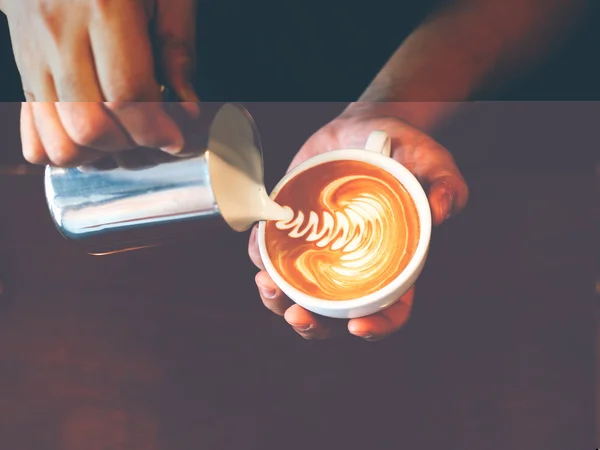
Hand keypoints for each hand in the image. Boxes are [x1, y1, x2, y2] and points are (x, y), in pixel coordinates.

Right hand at [2, 0, 199, 166]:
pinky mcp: (21, 65)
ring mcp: (31, 50)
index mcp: (103, 6)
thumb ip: (178, 47)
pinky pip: (32, 131)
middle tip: (157, 136)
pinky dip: (65, 148)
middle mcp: (58, 31)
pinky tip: (94, 139)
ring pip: (56, 138)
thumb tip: (188, 109)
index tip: (178, 139)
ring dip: (99, 154)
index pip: (128, 97)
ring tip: (127, 138)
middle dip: (132, 145)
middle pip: (89, 126)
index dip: (157, 130)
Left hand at [248, 106, 468, 340]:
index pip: (390, 309)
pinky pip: (274, 255)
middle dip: (312, 324)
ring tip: (267, 284)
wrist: (363, 129)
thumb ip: (446, 185)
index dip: (378, 327)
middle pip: (333, 315)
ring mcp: (321, 252)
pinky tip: (260, 241)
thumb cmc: (403, 153)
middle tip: (297, 314)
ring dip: (277, 300)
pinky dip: (261, 256)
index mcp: (392, 264)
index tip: (358, 327)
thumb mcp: (432, 163)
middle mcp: (354, 266)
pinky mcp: (296, 232)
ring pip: (297, 292)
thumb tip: (442, 212)